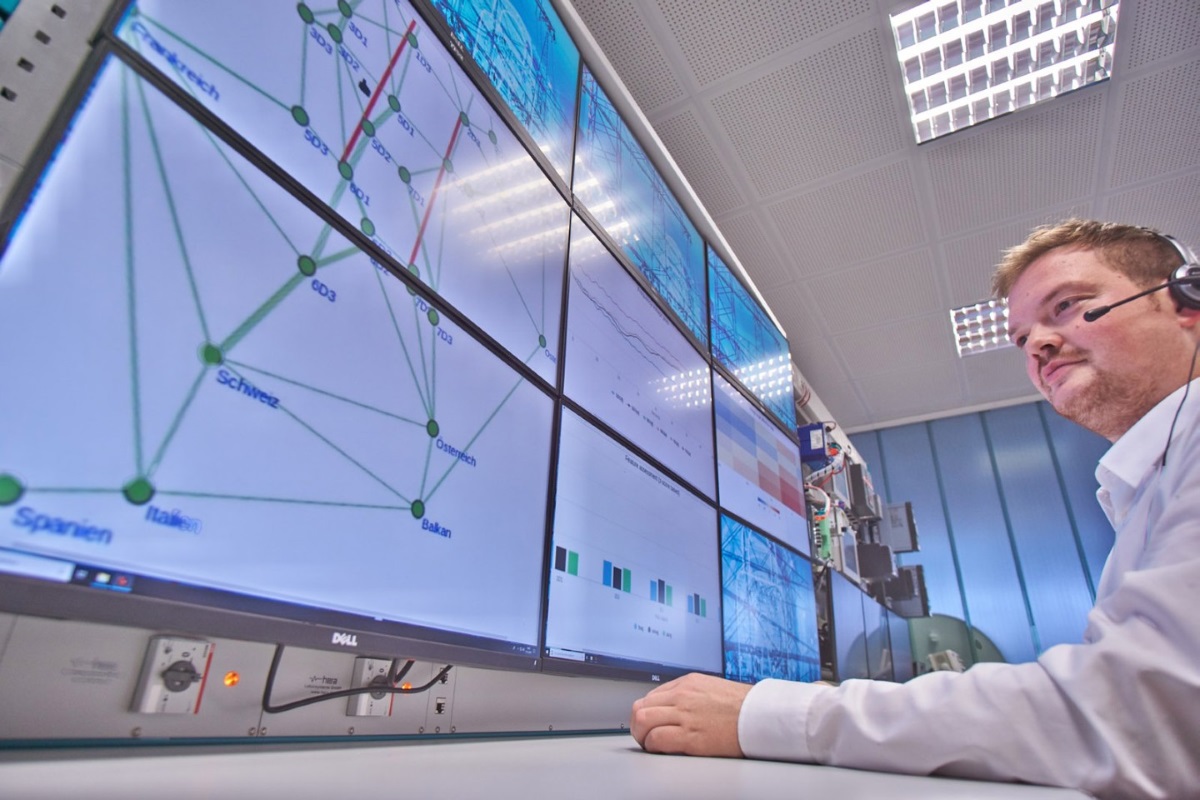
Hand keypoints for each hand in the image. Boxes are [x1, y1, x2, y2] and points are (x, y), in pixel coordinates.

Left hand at [629, 673, 751, 757]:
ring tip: (649, 743)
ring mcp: (685, 715)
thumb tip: (672, 705)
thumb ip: (690, 694)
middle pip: (641, 707)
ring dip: (641, 735)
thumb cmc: (742, 706)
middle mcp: (682, 696)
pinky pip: (657, 739)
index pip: (651, 696)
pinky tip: (660, 748)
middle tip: (643, 735)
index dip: (647, 712)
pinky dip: (652, 745)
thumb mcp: (711, 687)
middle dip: (638, 724)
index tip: (650, 723)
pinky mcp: (690, 736)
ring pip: (643, 721)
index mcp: (687, 683)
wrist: (760, 716)